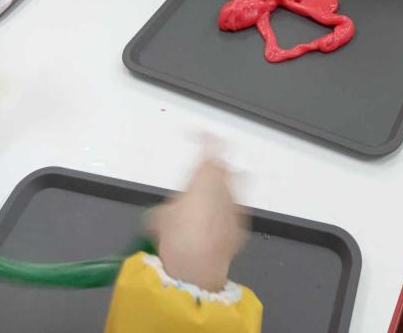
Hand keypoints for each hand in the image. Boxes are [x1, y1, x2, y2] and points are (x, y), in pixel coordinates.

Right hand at [148, 151, 245, 292]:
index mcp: (206, 175)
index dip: (205, 137)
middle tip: (204, 176)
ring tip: (209, 204)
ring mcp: (237, 205)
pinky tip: (213, 227)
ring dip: (223, 191)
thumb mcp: (160, 217)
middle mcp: (226, 185)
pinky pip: (235, 212)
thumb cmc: (178, 237)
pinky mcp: (242, 225)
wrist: (198, 267)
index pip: (211, 145)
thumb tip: (166, 213)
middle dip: (218, 167)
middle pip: (227, 166)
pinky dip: (226, 214)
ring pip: (234, 189)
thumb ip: (167, 207)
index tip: (199, 135)